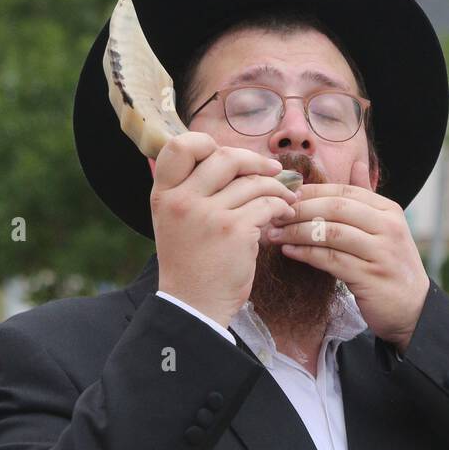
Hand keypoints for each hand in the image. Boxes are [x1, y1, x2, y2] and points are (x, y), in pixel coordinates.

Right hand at [149, 132, 298, 327]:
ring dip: (276, 186)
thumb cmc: (190, 265)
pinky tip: (284, 213)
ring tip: (285, 195)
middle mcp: (183, 200)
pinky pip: (267, 204)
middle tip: (273, 170)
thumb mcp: (174, 221)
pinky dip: (281, 206)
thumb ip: (190, 191)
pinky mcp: (235, 231)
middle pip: (225, 157)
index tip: (227, 154)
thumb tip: (229, 160)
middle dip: (255, 161)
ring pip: (252, 182)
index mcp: (164, 194)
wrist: (194, 306)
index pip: (180, 146)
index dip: (207, 143)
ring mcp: (209, 215)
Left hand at [266, 160, 428, 349]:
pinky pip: (331, 259)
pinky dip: (307, 254)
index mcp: (389, 210)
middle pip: (335, 208)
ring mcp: (380, 252)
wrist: (412, 309)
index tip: (285, 196)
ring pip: (330, 233)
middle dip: (300, 209)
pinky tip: (290, 251)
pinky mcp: (369, 277)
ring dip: (298, 232)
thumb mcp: (386, 228)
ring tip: (275, 233)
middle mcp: (388, 227)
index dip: (311, 191)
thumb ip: (368, 199)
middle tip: (274, 214)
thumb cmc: (389, 267)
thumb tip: (357, 164)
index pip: (344, 191)